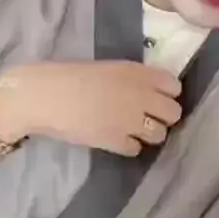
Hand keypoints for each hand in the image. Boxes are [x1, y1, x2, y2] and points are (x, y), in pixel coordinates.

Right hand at [0, 61, 181, 155]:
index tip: (155, 97)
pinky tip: (116, 138)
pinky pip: (136, 149)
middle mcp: (141, 96)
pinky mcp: (117, 142)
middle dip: (163, 117)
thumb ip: (133, 79)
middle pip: (174, 113)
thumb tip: (149, 92)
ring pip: (160, 135)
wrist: (44, 96)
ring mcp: (131, 121)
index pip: (174, 86)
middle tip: (146, 117)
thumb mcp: (109, 69)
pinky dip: (129, 146)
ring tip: (131, 130)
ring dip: (149, 134)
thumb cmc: (70, 76)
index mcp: (138, 73)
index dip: (166, 94)